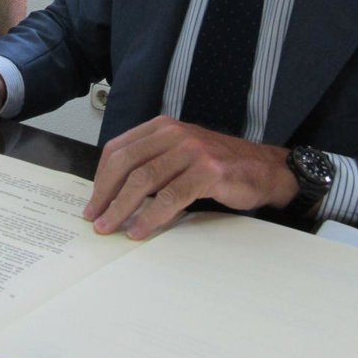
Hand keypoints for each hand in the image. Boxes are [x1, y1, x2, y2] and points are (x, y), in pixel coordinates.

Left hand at [82, 115, 298, 239]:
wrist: (265, 169)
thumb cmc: (219, 165)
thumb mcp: (180, 153)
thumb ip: (152, 162)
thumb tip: (114, 192)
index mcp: (163, 127)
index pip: (118, 149)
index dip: (101, 178)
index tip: (93, 201)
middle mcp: (175, 134)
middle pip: (126, 163)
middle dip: (105, 194)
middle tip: (95, 218)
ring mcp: (192, 151)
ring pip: (144, 180)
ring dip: (121, 208)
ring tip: (110, 227)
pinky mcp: (208, 172)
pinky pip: (171, 197)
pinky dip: (150, 216)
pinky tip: (140, 230)